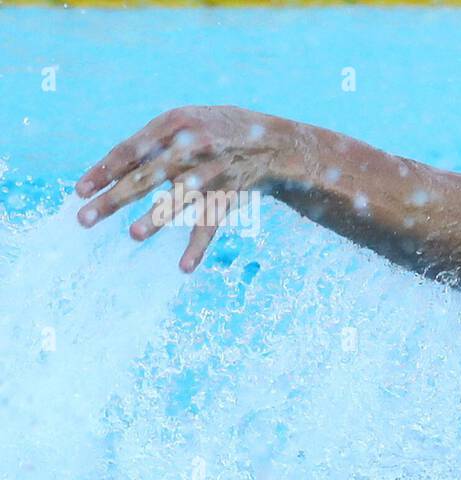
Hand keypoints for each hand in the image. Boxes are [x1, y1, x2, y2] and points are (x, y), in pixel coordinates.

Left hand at [76, 105, 292, 271]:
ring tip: (134, 235)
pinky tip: (184, 266)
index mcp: (174, 124)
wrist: (271, 141)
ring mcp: (213, 170)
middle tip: (86, 219)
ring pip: (181, 197)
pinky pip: (213, 222)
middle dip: (115, 198)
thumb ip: (152, 142)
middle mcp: (193, 146)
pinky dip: (199, 245)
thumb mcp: (185, 122)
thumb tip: (108, 172)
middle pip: (147, 175)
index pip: (130, 150)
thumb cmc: (215, 130)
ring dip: (157, 217)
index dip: (104, 171)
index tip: (79, 192)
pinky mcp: (231, 193)